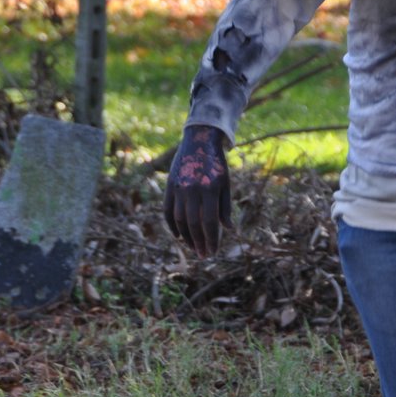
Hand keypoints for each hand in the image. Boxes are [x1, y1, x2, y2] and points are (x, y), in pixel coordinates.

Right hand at [163, 125, 232, 256]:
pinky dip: (172, 225)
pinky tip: (179, 236)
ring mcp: (179, 187)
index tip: (213, 252)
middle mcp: (193, 189)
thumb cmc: (217, 164)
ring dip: (186, 237)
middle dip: (199, 243)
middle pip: (193, 224)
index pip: (210, 221)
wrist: (199, 141)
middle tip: (203, 256)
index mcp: (210, 189)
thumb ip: (225, 206)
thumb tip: (227, 229)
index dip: (211, 239)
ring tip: (193, 248)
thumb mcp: (226, 183)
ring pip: (179, 219)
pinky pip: (168, 210)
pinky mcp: (170, 186)